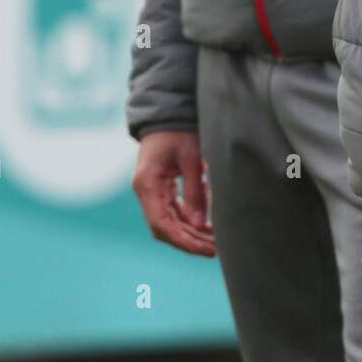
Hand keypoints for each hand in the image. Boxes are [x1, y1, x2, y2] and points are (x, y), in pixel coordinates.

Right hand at [132, 131, 215, 256]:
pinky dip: (189, 220)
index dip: (184, 241)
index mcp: (147, 184)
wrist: (167, 111)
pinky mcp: (160, 187)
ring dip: (190, 233)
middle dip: (190, 240)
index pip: (162, 225)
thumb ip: (195, 190)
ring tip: (215, 241)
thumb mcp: (191, 156)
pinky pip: (173, 211)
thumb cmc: (179, 130)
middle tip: (216, 249)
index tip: (206, 250)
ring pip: (169, 222)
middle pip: (165, 228)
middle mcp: (145, 191)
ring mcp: (151, 190)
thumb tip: (201, 224)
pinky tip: (207, 226)